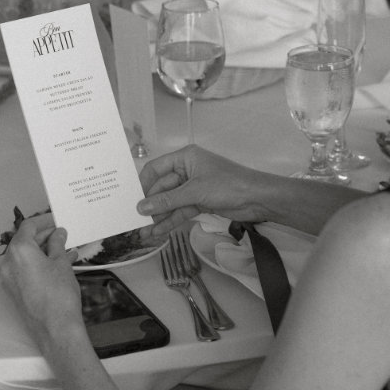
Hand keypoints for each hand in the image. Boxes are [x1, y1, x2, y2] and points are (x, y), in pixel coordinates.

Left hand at [0, 214, 86, 352]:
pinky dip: (37, 263)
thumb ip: (57, 244)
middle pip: (24, 240)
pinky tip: (55, 264)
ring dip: (41, 250)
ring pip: (24, 256)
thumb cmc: (58, 296)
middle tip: (61, 235)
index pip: (28, 226)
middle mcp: (8, 263)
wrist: (55, 328)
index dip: (44, 220)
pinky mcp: (13, 290)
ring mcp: (8, 278)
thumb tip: (58, 234)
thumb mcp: (61, 263)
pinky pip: (23, 269)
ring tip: (63, 250)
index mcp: (19, 250)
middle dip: (43, 236)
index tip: (56, 220)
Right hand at [137, 145, 270, 236]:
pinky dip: (170, 220)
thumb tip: (141, 207)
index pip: (156, 168)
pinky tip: (158, 232)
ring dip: (158, 216)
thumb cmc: (227, 185)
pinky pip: (180, 210)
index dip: (143, 184)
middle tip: (134, 220)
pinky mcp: (200, 202)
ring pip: (170, 202)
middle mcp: (186, 170)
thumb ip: (167, 201)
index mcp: (185, 158)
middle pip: (162, 187)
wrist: (258, 199)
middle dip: (150, 204)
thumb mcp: (194, 192)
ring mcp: (193, 187)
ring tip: (143, 232)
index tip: (131, 200)